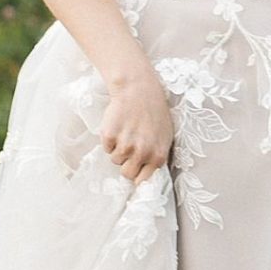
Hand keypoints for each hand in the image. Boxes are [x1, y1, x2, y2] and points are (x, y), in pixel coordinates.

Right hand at [97, 55, 173, 184]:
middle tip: (129, 147)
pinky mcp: (110, 136)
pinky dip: (109, 139)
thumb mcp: (164, 137)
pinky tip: (118, 126)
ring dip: (118, 149)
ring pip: (115, 159)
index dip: (137, 173)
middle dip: (126, 163)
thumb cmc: (154, 112)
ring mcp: (125, 144)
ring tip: (126, 131)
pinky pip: (106, 147)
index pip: (142, 180)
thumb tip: (144, 176)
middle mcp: (142, 153)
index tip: (134, 168)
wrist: (138, 89)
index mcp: (158, 156)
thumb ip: (157, 157)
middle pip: (126, 173)